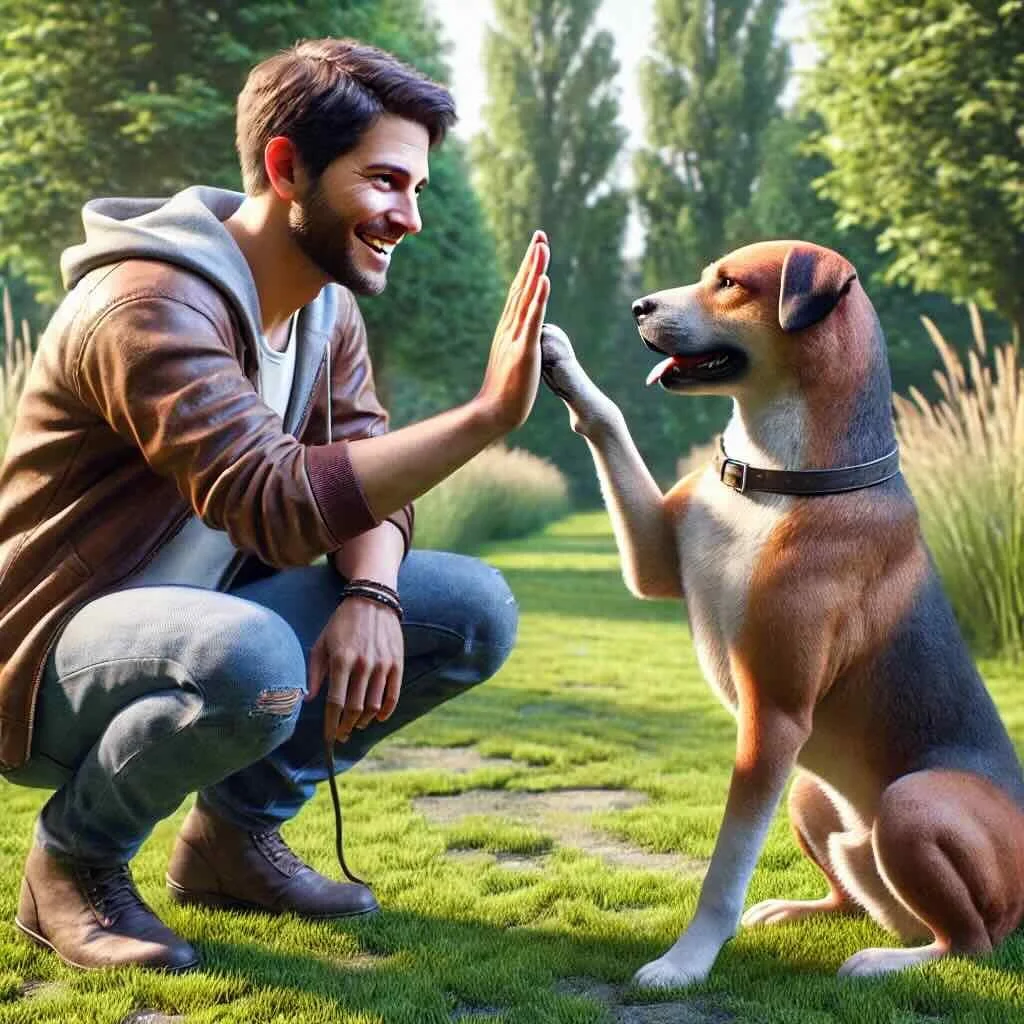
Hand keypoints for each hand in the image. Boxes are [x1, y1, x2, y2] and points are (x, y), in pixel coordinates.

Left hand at [307, 595, 403, 743]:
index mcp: (341, 660)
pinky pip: (393, 694)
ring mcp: (382, 664)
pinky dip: (386, 710)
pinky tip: (379, 717)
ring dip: (364, 721)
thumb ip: (314, 672)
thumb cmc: (342, 623)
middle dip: (346, 727)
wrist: (372, 599)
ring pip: (374, 705)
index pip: (335, 702)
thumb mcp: (322, 643)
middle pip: (355, 709)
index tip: (327, 738)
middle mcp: (362, 664)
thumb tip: (308, 700)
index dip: (330, 725)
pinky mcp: (396, 663)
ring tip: (356, 725)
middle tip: (340, 735)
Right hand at [476, 231, 550, 432]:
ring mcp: (515, 338)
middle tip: (540, 235)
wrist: (495, 413)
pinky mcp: (523, 350)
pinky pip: (532, 320)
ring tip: (542, 247)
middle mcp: (510, 328)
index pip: (520, 292)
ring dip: (535, 271)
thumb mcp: (513, 359)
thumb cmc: (505, 391)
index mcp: (508, 329)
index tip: (537, 247)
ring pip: (526, 298)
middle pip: (522, 287)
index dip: (529, 269)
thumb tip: (527, 335)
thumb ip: (519, 342)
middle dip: (532, 260)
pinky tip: (544, 280)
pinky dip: (539, 298)